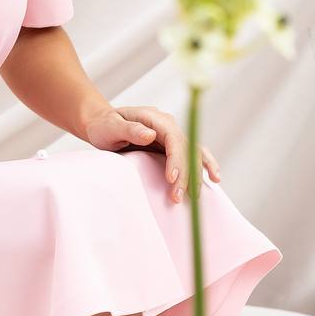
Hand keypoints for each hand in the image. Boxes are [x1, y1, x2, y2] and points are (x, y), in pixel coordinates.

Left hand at [83, 105, 220, 202]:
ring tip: (195, 196)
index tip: (171, 179)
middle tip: (177, 197)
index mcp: (155, 118)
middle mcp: (168, 126)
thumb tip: (150, 135)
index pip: (174, 139)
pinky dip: (203, 166)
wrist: (102, 125)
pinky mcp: (171, 146)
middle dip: (185, 174)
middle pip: (186, 149)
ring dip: (196, 174)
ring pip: (193, 153)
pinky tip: (213, 179)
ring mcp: (172, 136)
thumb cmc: (104, 126)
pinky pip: (192, 155)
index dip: (176, 160)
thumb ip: (129, 129)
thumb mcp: (111, 127)